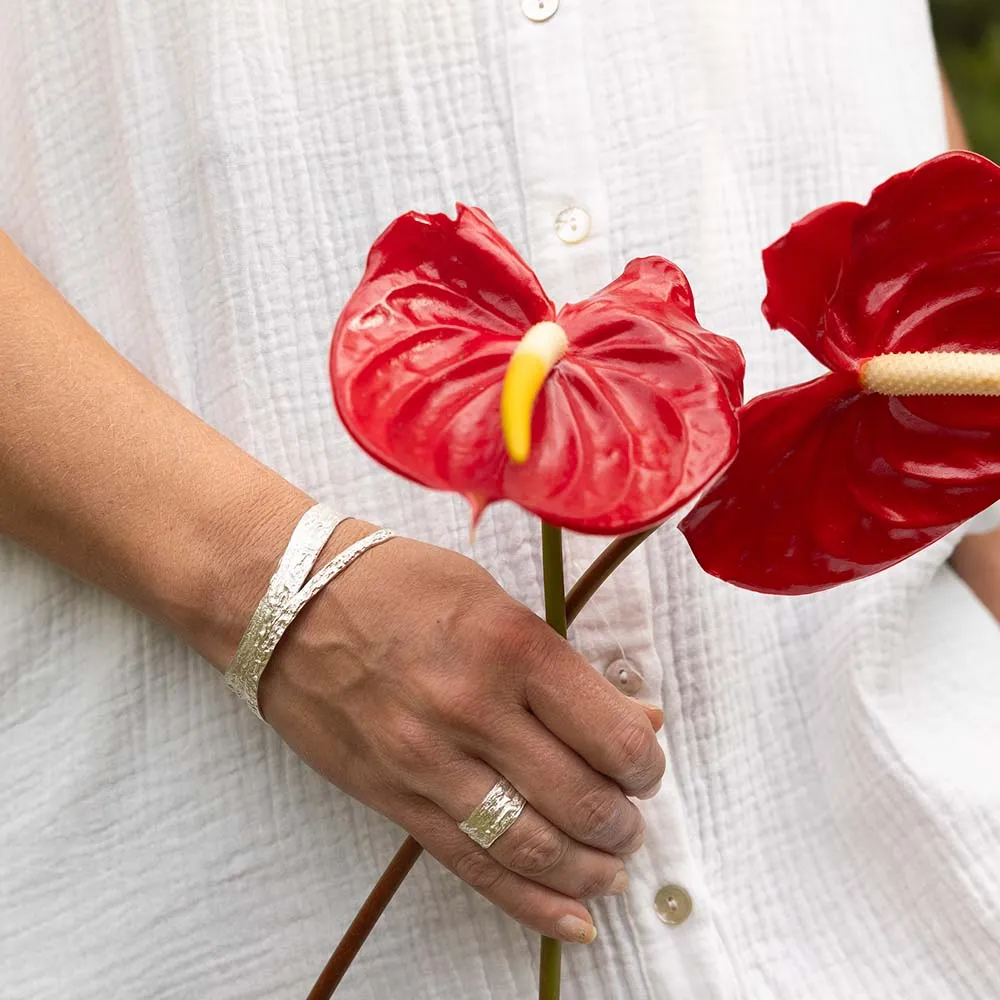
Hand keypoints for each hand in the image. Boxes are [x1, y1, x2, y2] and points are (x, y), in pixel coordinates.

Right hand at [259, 519, 665, 943]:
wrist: (285, 602)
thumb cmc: (395, 584)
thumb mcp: (490, 597)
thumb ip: (563, 663)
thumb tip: (636, 716)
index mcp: (509, 646)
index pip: (608, 733)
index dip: (644, 763)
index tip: (645, 766)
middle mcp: (473, 710)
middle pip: (578, 798)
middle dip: (622, 822)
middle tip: (629, 817)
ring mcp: (428, 762)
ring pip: (531, 845)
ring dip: (588, 868)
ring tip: (611, 866)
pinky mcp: (394, 799)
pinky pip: (471, 866)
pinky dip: (531, 903)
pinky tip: (574, 921)